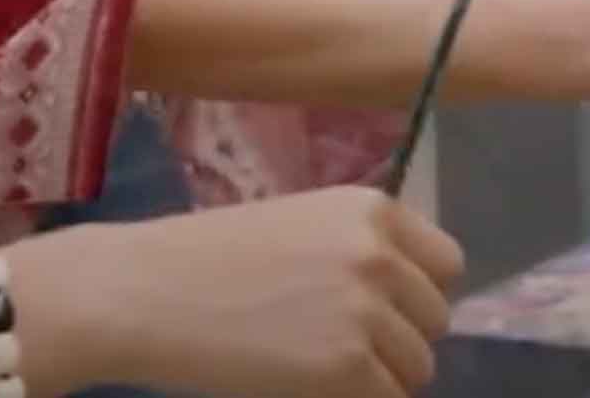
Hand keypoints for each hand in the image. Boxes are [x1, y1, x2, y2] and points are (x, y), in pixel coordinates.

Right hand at [91, 186, 466, 397]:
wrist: (145, 290)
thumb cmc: (204, 260)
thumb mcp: (296, 227)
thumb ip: (354, 253)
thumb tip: (403, 302)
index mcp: (370, 209)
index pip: (445, 263)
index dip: (414, 294)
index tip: (380, 312)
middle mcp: (380, 253)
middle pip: (434, 320)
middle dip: (397, 340)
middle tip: (337, 348)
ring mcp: (367, 310)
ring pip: (417, 368)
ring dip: (378, 378)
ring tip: (318, 369)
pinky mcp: (348, 365)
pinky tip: (307, 387)